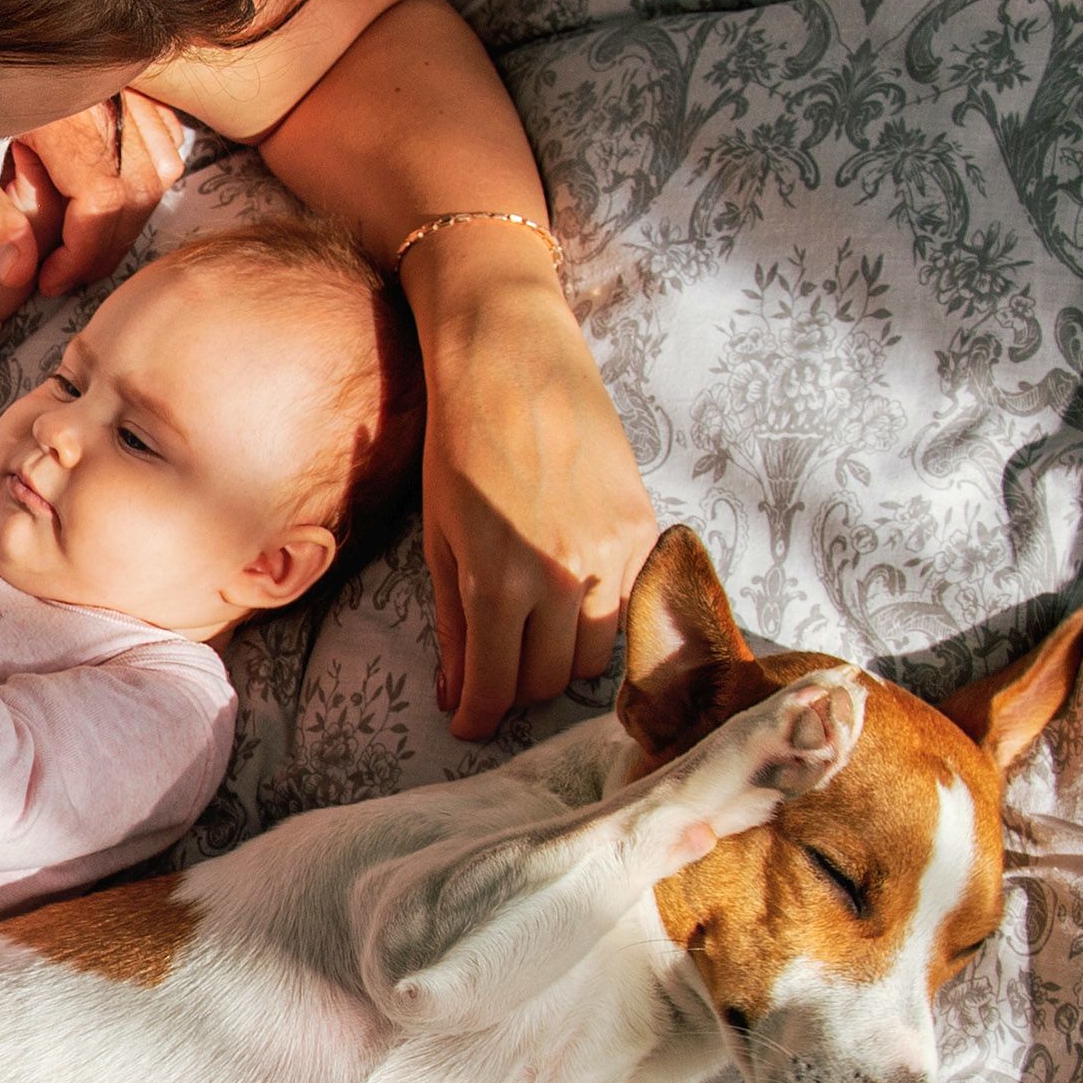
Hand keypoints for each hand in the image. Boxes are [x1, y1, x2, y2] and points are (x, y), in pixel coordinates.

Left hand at [0, 93, 190, 298]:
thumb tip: (21, 274)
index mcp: (56, 110)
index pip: (102, 197)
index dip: (83, 252)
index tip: (51, 280)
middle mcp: (99, 89)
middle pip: (138, 186)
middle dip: (106, 245)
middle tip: (68, 274)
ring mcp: (116, 77)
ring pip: (159, 160)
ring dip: (130, 214)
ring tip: (87, 243)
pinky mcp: (122, 74)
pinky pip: (160, 128)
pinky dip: (146, 170)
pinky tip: (106, 195)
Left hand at [409, 233, 657, 737]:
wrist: (511, 360)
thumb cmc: (458, 445)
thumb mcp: (439, 540)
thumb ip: (453, 625)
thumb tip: (457, 697)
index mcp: (499, 584)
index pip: (498, 687)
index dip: (479, 716)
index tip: (469, 722)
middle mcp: (562, 578)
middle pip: (552, 681)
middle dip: (519, 689)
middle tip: (498, 672)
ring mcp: (612, 554)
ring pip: (599, 654)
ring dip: (564, 659)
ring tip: (535, 634)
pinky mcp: (643, 527)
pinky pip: (632, 604)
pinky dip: (603, 615)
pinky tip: (575, 594)